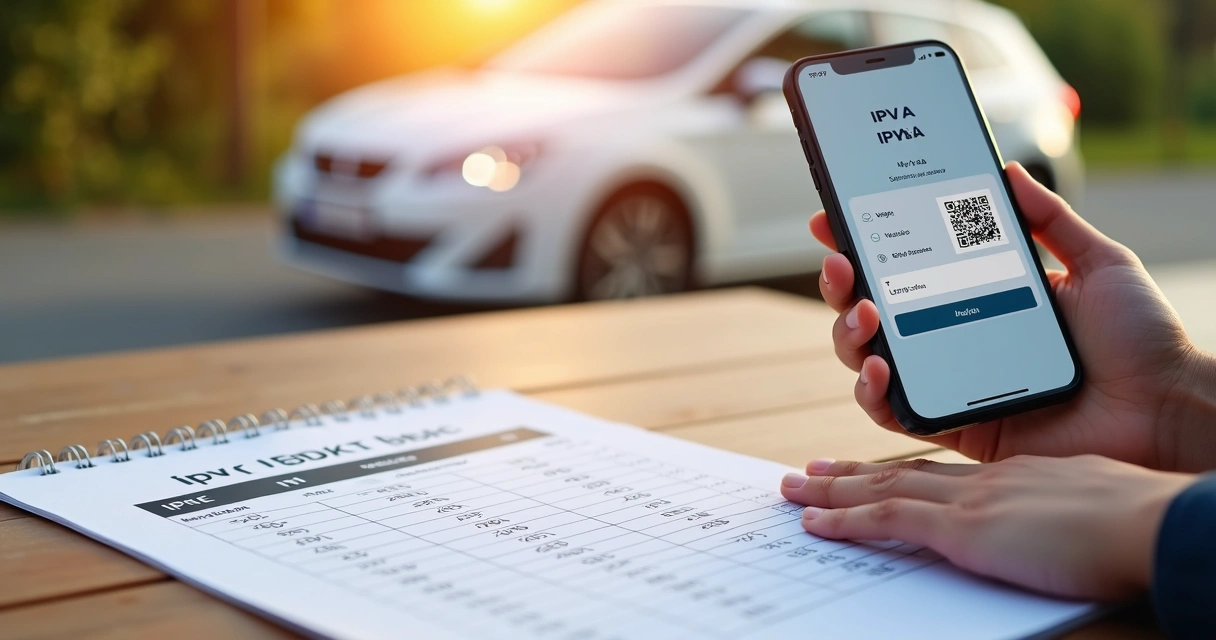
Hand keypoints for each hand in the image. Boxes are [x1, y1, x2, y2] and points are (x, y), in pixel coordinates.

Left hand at [779, 455, 1194, 598]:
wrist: (1149, 524)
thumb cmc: (1135, 523)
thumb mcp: (1086, 507)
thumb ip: (1053, 513)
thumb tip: (1047, 527)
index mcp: (1014, 475)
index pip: (940, 471)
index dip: (899, 469)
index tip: (869, 471)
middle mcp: (984, 480)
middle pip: (900, 471)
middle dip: (849, 473)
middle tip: (808, 471)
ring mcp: (970, 500)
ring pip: (881, 488)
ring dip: (831, 490)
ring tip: (793, 489)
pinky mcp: (963, 527)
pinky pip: (886, 520)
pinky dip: (845, 521)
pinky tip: (813, 522)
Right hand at [813, 162, 1213, 471]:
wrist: (1164, 408)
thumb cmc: (1141, 341)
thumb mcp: (1098, 262)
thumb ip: (1051, 219)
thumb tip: (1008, 171)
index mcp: (977, 295)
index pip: (905, 266)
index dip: (862, 244)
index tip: (831, 219)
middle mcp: (951, 336)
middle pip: (869, 310)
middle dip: (840, 284)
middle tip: (841, 262)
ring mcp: (947, 382)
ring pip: (866, 358)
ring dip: (847, 334)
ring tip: (863, 312)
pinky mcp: (952, 426)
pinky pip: (890, 412)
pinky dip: (871, 393)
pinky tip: (879, 369)